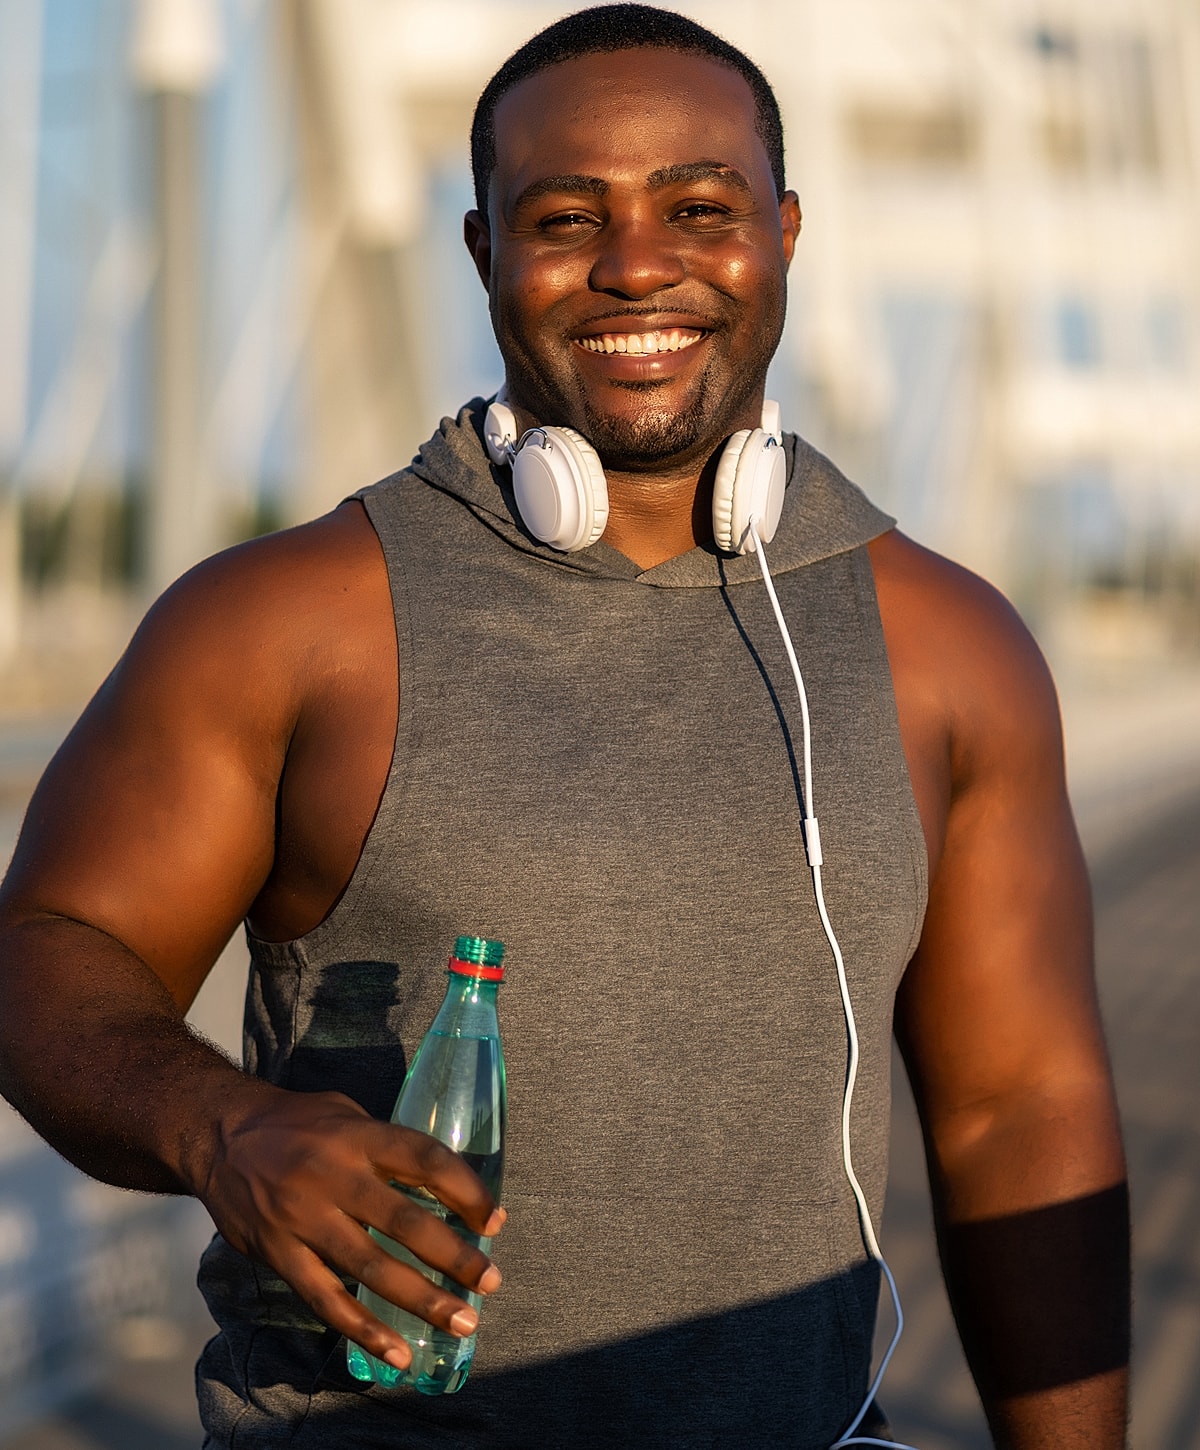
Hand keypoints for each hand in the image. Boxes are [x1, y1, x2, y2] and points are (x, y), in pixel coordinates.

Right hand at [195, 1085, 503, 1369]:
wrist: (219, 1135)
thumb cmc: (298, 1122)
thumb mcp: (346, 1114)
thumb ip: (387, 1146)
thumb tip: (443, 1185)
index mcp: (357, 1136)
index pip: (424, 1159)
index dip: (465, 1190)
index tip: (495, 1220)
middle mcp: (332, 1176)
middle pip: (403, 1220)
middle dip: (453, 1255)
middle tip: (491, 1280)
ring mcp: (302, 1218)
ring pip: (369, 1267)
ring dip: (421, 1298)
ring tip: (462, 1321)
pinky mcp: (278, 1253)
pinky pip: (325, 1299)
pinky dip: (363, 1329)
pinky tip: (397, 1352)